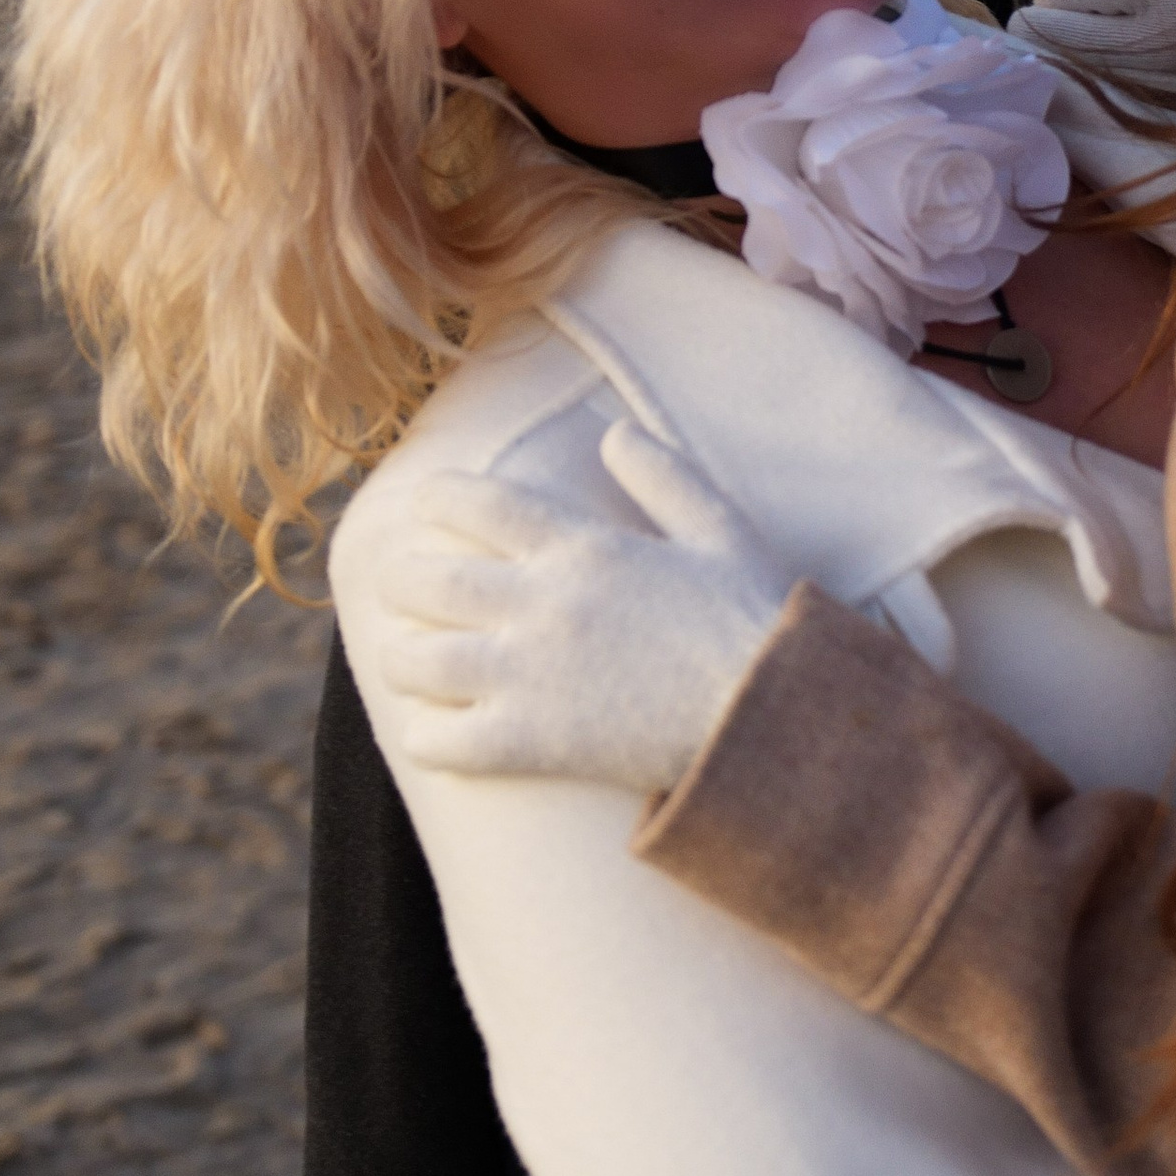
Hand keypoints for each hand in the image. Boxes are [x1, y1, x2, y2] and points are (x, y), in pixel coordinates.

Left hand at [365, 423, 793, 793]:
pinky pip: (438, 741)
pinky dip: (425, 736)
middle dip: (400, 582)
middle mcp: (541, 603)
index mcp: (582, 546)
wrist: (775, 720)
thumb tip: (614, 432)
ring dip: (403, 660)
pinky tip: (438, 730)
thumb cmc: (757, 623)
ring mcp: (529, 676)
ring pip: (413, 661)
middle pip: (420, 582)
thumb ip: (664, 476)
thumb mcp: (722, 531)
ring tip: (414, 662)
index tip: (423, 504)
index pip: (476, 502)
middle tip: (406, 591)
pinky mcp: (532, 743)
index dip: (434, 497)